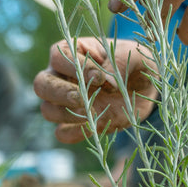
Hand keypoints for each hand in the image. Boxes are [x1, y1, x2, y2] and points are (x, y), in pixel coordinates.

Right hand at [32, 37, 157, 143]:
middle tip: (82, 99)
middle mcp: (63, 77)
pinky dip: (73, 133)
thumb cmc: (136, 63)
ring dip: (64, 114)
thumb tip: (105, 82)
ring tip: (89, 115)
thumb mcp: (136, 56)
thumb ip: (119, 62)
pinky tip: (92, 128)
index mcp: (73, 53)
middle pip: (42, 84)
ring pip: (47, 110)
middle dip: (60, 93)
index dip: (74, 67)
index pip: (59, 57)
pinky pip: (62, 133)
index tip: (100, 77)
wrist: (146, 87)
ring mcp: (67, 103)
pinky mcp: (78, 124)